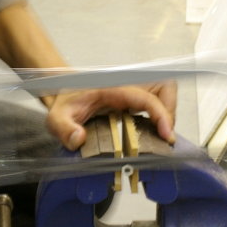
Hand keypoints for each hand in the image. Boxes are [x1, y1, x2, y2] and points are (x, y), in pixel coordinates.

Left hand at [44, 81, 176, 149]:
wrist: (63, 91)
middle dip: (170, 111)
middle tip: (164, 134)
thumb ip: (64, 128)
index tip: (166, 134)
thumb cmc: (64, 102)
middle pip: (164, 87)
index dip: (161, 114)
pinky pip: (156, 101)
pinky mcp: (134, 99)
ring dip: (167, 113)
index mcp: (112, 88)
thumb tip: (79, 139)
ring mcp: (132, 91)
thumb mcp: (56, 117)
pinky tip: (152, 133)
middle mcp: (126, 87)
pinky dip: (160, 116)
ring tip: (160, 135)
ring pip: (164, 92)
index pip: (146, 96)